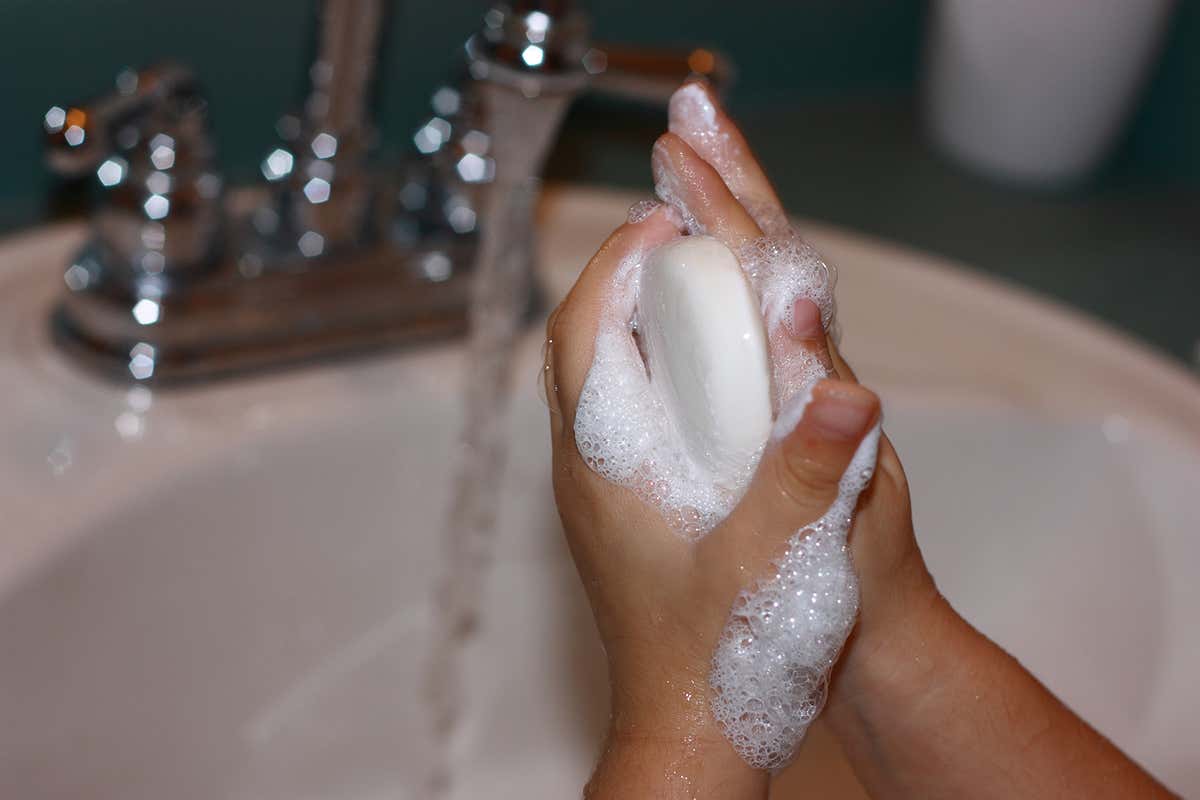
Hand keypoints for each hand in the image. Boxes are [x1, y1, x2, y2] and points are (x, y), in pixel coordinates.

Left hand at [544, 82, 936, 795]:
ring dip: (635, 320)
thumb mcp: (776, 562)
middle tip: (681, 234)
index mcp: (603, 466)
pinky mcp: (620, 511)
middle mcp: (585, 469)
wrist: (690, 737)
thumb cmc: (722, 661)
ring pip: (597, 377)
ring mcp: (598, 492)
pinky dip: (652, 369)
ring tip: (692, 282)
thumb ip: (811, 473)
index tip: (666, 217)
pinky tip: (707, 376)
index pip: (582, 333)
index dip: (616, 262)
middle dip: (623, 276)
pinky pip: (621, 413)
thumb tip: (849, 386)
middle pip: (582, 343)